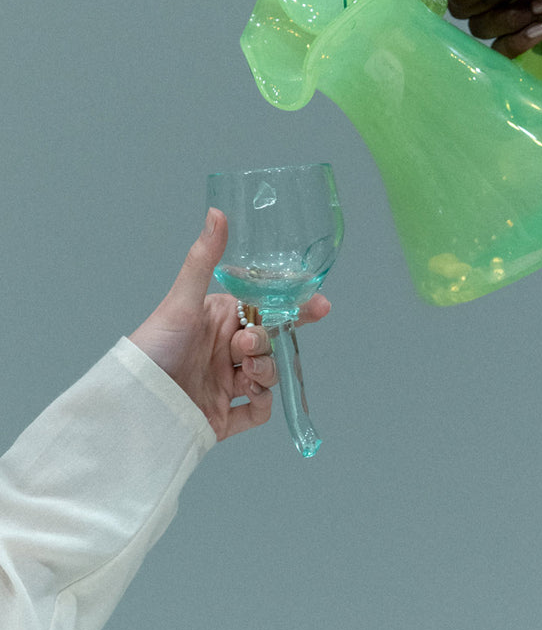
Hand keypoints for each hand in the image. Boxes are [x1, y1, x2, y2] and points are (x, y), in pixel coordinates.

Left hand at [128, 208, 330, 440]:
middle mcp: (223, 351)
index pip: (265, 310)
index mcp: (219, 321)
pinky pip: (258, 412)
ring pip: (267, 376)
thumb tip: (217, 213)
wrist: (134, 401)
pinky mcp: (222, 415)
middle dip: (266, 346)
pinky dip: (261, 407)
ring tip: (244, 376)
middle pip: (269, 345)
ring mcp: (224, 384)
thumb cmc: (152, 346)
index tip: (320, 306)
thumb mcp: (181, 301)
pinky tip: (248, 399)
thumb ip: (203, 260)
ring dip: (265, 374)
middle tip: (244, 349)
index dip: (294, 309)